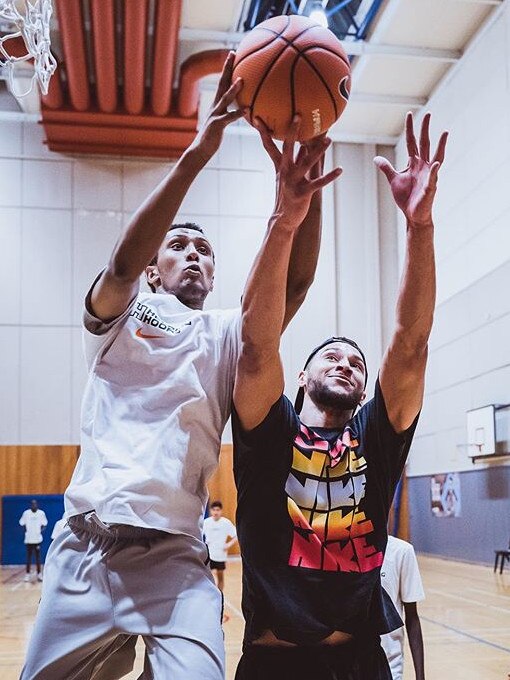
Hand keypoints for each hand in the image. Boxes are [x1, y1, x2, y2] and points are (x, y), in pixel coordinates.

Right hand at [191, 52, 245, 161]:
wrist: (200, 150)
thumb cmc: (212, 138)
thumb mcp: (221, 123)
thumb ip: (230, 114)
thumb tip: (242, 110)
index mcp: (217, 104)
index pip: (223, 82)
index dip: (227, 68)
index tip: (233, 54)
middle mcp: (215, 106)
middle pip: (221, 83)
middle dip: (227, 68)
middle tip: (233, 54)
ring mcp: (215, 115)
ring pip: (225, 99)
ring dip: (233, 89)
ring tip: (242, 80)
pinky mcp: (217, 125)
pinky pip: (229, 118)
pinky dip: (237, 114)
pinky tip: (247, 110)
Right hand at [257, 116, 341, 227]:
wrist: (283, 218)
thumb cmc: (287, 195)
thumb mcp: (288, 176)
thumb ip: (297, 160)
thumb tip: (304, 144)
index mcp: (280, 166)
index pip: (270, 145)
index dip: (264, 132)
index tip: (257, 117)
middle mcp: (285, 171)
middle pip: (287, 147)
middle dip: (292, 131)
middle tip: (298, 115)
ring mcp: (293, 182)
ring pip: (307, 162)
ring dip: (318, 151)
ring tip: (329, 140)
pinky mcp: (303, 193)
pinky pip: (319, 183)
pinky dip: (330, 176)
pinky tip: (340, 170)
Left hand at [374, 112, 447, 227]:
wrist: (413, 215)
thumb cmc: (406, 197)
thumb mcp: (394, 180)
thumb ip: (387, 168)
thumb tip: (376, 158)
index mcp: (414, 163)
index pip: (411, 142)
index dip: (410, 129)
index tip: (409, 114)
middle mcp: (423, 166)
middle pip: (424, 144)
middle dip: (425, 130)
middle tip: (428, 114)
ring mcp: (428, 175)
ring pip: (435, 157)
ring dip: (441, 145)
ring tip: (445, 133)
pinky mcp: (430, 187)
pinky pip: (433, 178)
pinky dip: (434, 171)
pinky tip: (435, 164)